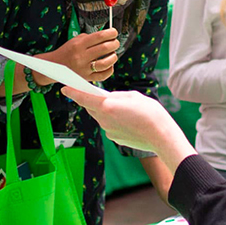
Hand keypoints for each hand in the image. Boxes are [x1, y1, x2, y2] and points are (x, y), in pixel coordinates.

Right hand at [41, 28, 118, 83]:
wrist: (54, 66)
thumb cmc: (67, 51)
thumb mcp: (75, 40)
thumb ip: (90, 38)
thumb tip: (107, 36)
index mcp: (79, 45)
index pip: (99, 36)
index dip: (110, 33)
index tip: (114, 32)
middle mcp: (81, 56)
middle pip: (104, 48)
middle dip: (114, 44)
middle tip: (115, 43)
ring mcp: (84, 69)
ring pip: (105, 63)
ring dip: (113, 57)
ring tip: (113, 54)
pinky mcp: (86, 78)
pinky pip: (103, 75)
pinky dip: (110, 69)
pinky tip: (110, 65)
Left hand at [61, 87, 196, 173]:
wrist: (161, 136)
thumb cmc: (150, 112)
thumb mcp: (133, 96)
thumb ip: (116, 96)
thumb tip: (108, 98)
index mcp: (107, 105)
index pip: (83, 97)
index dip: (72, 92)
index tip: (64, 87)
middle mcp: (104, 119)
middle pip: (90, 107)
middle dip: (90, 100)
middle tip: (93, 93)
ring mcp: (108, 130)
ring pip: (99, 116)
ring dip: (103, 110)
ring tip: (117, 106)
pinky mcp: (114, 138)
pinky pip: (108, 125)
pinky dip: (112, 120)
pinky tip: (125, 118)